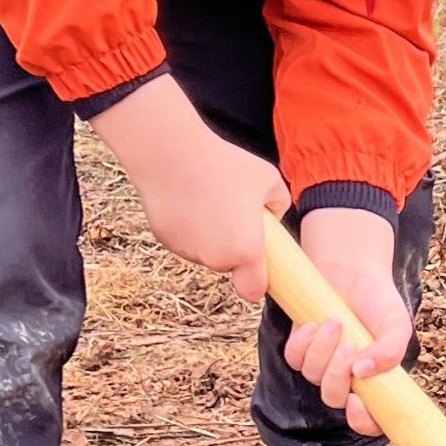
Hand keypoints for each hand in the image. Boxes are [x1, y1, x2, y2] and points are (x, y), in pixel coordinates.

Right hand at [91, 74, 287, 300]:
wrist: (172, 154)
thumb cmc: (225, 164)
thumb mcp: (269, 179)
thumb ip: (279, 203)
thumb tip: (274, 215)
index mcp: (246, 250)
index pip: (253, 290)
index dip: (256, 283)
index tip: (257, 268)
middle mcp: (216, 259)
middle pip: (228, 265)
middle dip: (232, 247)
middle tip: (232, 212)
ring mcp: (188, 252)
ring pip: (204, 252)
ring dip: (209, 236)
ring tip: (209, 199)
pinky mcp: (165, 240)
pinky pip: (184, 239)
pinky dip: (188, 227)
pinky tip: (188, 199)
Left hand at [284, 205, 412, 438]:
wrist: (352, 270)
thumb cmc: (378, 300)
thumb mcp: (397, 323)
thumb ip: (391, 351)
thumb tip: (362, 373)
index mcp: (376, 381)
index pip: (371, 420)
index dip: (363, 422)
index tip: (357, 402)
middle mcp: (348, 378)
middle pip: (334, 398)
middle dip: (337, 375)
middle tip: (349, 345)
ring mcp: (323, 365)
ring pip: (313, 376)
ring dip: (322, 350)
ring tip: (335, 321)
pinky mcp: (302, 348)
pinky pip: (294, 359)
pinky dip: (303, 342)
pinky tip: (315, 323)